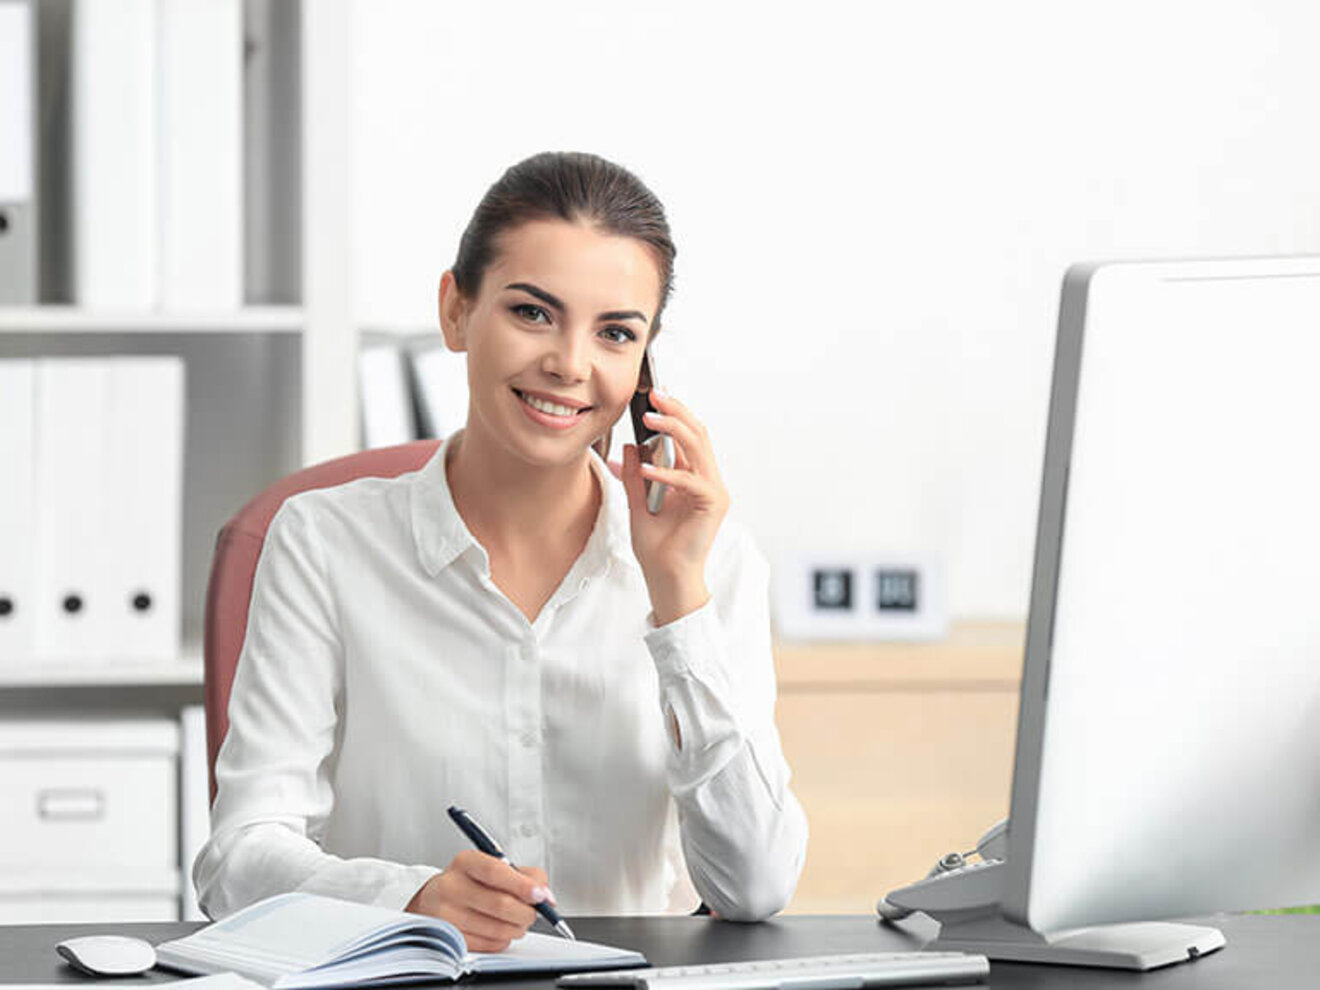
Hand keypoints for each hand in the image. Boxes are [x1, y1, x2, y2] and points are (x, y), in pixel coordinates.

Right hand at [406, 850, 552, 951]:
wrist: (434, 900)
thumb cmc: (472, 883)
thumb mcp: (494, 867)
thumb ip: (525, 875)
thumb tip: (546, 896)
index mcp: (465, 862)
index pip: (496, 872)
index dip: (523, 885)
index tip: (541, 895)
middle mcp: (451, 886)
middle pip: (500, 904)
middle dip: (527, 912)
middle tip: (534, 911)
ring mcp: (447, 915)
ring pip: (498, 929)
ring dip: (518, 928)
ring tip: (517, 921)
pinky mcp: (450, 939)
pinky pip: (490, 945)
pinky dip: (503, 939)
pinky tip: (500, 929)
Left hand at [609, 389, 730, 625]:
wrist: (666, 579)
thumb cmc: (656, 548)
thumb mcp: (636, 503)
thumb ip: (635, 476)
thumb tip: (630, 446)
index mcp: (694, 478)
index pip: (689, 436)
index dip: (675, 413)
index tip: (654, 396)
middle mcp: (708, 481)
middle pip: (698, 434)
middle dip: (676, 411)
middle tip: (654, 395)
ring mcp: (714, 491)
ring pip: (698, 448)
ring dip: (673, 429)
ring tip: (649, 418)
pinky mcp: (713, 505)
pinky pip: (690, 480)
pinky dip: (668, 472)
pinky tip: (647, 467)